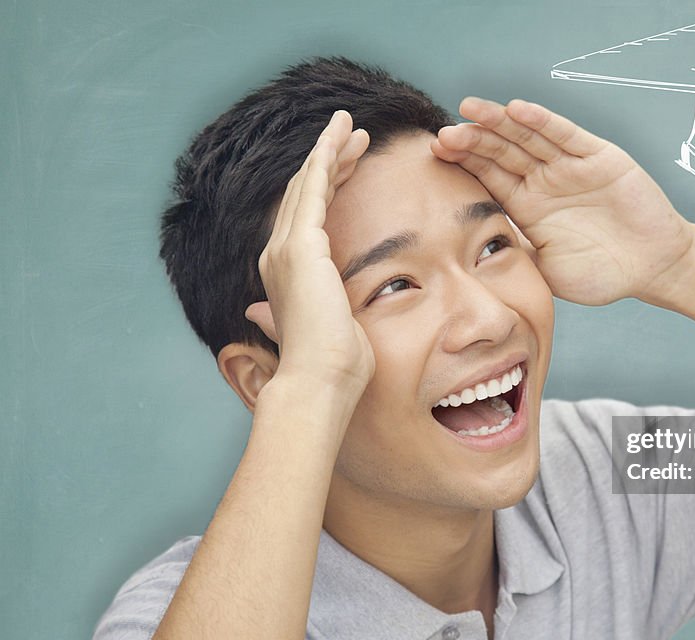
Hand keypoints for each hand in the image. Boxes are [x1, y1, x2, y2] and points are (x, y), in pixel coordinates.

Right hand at [245, 111, 374, 389]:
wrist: (320, 382)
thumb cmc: (331, 366)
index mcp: (288, 273)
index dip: (329, 186)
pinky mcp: (300, 245)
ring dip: (330, 152)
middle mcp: (279, 255)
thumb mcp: (324, 329)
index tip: (351, 164)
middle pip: (306, 193)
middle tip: (357, 136)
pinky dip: (326, 158)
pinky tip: (341, 137)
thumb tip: (262, 315)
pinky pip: (314, 188)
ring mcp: (286, 248)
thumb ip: (295, 313)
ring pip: (309, 184)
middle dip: (331, 161)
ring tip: (353, 127)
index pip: (309, 216)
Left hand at [430, 97, 694, 305]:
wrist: (652, 268)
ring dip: (500, 122)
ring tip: (473, 109)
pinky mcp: (597, 157)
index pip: (488, 176)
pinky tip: (519, 111)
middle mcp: (544, 180)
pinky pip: (566, 135)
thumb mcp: (547, 270)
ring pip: (528, 137)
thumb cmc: (602, 274)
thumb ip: (518, 254)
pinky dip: (544, 122)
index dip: (464, 162)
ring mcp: (569, 166)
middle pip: (502, 151)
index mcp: (527, 206)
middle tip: (446, 132)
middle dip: (474, 140)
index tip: (437, 152)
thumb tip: (474, 251)